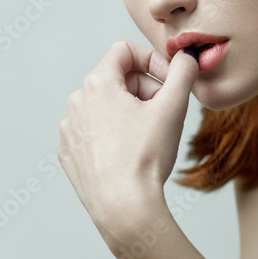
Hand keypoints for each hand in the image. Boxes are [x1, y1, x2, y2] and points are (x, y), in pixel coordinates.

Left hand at [58, 41, 198, 238]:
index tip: (171, 82)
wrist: (123, 207)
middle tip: (167, 113)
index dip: (154, 61)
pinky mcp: (70, 154)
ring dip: (133, 112)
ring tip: (151, 136)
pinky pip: (97, 131)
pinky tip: (133, 154)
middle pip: (119, 79)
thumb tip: (186, 58)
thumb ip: (183, 73)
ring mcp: (70, 130)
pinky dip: (117, 134)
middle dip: (148, 90)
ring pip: (108, 106)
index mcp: (97, 84)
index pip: (125, 51)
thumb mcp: (174, 107)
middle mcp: (77, 102)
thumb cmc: (145, 157)